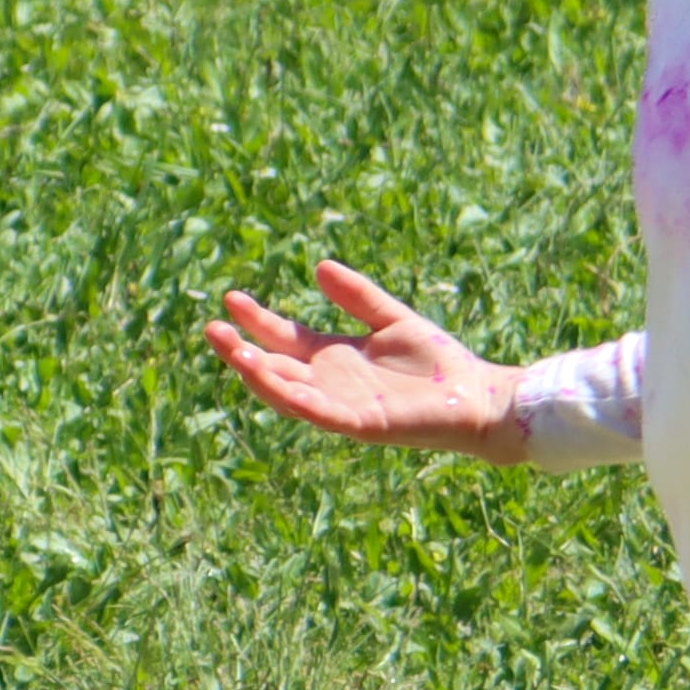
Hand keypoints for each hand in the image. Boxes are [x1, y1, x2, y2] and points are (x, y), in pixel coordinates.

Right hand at [205, 259, 528, 460]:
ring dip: (259, 375)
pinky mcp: (363, 424)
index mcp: (336, 359)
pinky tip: (278, 381)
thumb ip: (358, 297)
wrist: (477, 399)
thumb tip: (320, 265)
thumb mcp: (392, 319)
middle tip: (213, 327)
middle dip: (243, 351)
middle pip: (276, 368)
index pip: (285, 339)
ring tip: (234, 352)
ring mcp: (344, 406)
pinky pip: (322, 414)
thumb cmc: (440, 365)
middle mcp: (332, 384)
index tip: (231, 298)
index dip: (258, 321)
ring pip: (288, 394)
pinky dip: (298, 399)